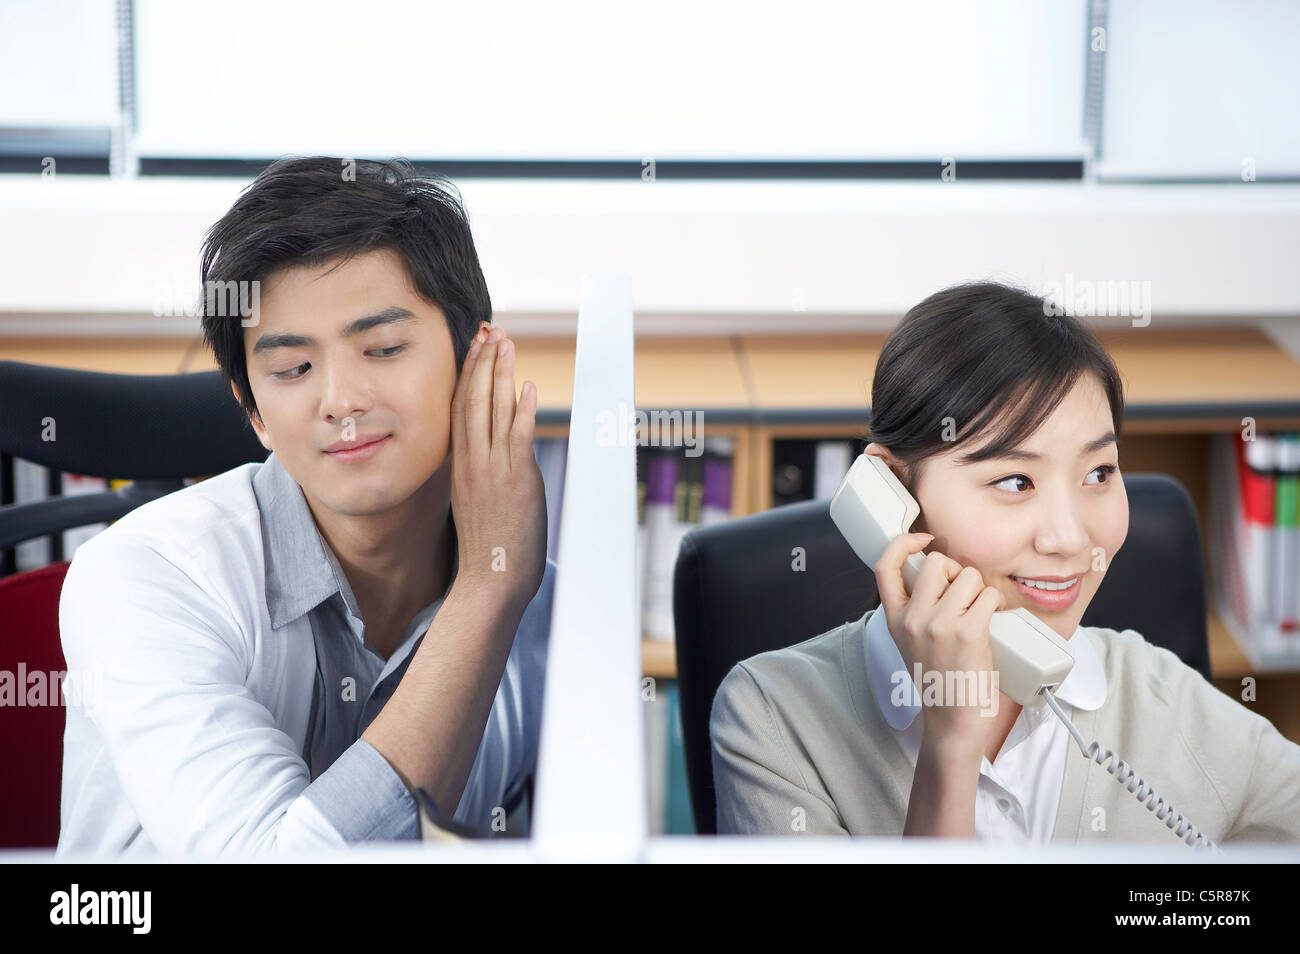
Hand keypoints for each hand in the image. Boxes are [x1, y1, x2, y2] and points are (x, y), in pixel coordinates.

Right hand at [448, 326, 546, 618]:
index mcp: (461, 466)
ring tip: (505, 342)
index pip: (460, 409)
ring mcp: (491, 471)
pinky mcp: (514, 482)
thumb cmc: (489, 549)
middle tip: (489, 330)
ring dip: (500, 374)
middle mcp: (472, 463)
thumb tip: (502, 453)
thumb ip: (486, 473)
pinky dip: (523, 410)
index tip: (475, 348)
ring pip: (493, 411)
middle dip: (482, 362)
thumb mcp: (479, 502)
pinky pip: (518, 438)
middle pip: (473, 401)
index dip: (468, 375)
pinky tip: (527, 386)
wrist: (489, 581)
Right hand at [874, 532, 1005, 750]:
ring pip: (968, 576)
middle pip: (936, 562)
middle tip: (963, 595)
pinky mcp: (967, 632)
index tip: (922, 539)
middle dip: (956, 571)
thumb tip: (945, 576)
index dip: (903, 543)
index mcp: (894, 618)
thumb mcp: (911, 641)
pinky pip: (988, 596)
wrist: (952, 721)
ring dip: (980, 590)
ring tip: (979, 614)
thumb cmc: (939, 680)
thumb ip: (917, 610)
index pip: (885, 566)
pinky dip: (996, 604)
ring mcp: (938, 624)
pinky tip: (993, 619)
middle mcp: (912, 618)